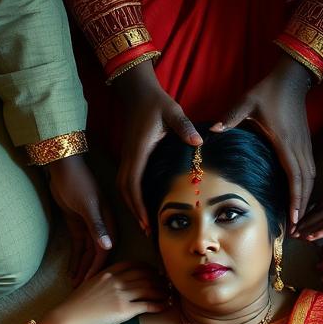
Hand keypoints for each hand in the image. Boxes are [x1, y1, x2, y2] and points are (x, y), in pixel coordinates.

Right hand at [41, 262, 167, 323]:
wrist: (70, 317)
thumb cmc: (77, 305)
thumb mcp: (90, 285)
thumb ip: (104, 281)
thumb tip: (114, 284)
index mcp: (108, 273)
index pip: (133, 265)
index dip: (147, 267)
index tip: (154, 271)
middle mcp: (117, 281)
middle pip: (145, 275)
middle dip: (158, 279)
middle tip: (166, 283)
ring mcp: (122, 295)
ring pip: (149, 288)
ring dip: (162, 291)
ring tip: (168, 294)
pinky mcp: (125, 310)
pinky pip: (147, 305)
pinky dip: (159, 304)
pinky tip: (165, 305)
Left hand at [47, 155, 115, 286]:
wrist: (64, 167)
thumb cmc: (78, 183)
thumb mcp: (87, 205)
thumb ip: (97, 227)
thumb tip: (108, 247)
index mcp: (108, 224)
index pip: (104, 252)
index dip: (97, 268)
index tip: (90, 283)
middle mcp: (101, 229)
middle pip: (95, 256)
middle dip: (89, 272)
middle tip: (80, 290)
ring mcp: (89, 228)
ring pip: (86, 254)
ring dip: (81, 268)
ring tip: (75, 285)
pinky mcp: (77, 226)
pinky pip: (78, 247)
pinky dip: (75, 259)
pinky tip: (71, 272)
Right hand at [113, 61, 200, 231]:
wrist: (138, 92)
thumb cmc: (156, 103)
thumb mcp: (172, 111)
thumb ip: (184, 126)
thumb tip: (198, 142)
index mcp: (139, 151)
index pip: (133, 183)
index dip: (138, 203)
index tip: (146, 220)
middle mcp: (129, 157)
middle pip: (125, 191)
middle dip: (135, 211)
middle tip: (147, 231)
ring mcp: (127, 157)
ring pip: (123, 188)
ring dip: (132, 206)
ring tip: (144, 224)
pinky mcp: (129, 157)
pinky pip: (127, 181)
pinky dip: (133, 197)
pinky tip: (142, 206)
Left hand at [212, 55, 315, 229]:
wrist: (291, 78)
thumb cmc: (268, 91)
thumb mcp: (247, 102)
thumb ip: (230, 117)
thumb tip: (212, 131)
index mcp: (285, 143)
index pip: (294, 178)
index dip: (295, 200)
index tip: (293, 219)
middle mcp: (299, 148)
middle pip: (305, 185)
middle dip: (302, 207)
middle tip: (295, 228)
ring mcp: (305, 147)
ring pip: (310, 180)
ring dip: (306, 199)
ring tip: (299, 219)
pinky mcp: (306, 145)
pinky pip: (309, 172)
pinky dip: (306, 188)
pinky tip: (300, 198)